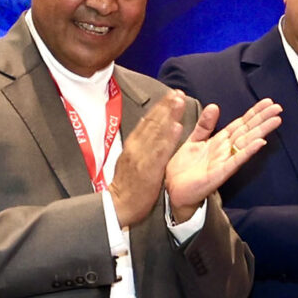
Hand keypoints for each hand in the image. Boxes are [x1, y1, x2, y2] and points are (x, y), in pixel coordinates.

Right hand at [108, 92, 189, 227]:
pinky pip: (160, 152)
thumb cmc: (126, 185)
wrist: (118, 205)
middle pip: (152, 123)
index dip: (159, 108)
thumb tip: (146, 126)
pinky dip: (168, 138)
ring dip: (169, 115)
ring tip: (179, 102)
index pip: (147, 122)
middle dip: (166, 106)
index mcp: (133, 145)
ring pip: (157, 132)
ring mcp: (142, 158)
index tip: (170, 95)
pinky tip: (177, 127)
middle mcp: (136, 148)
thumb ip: (138, 143)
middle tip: (178, 92)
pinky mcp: (149, 170)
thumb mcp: (128, 159)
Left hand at [164, 96, 281, 222]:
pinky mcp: (220, 173)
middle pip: (248, 131)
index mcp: (220, 141)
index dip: (254, 112)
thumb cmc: (184, 168)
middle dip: (263, 119)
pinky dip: (248, 151)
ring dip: (261, 131)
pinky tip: (260, 143)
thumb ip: (205, 125)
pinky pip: (236, 160)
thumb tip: (214, 105)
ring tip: (276, 120)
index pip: (241, 123)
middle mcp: (226, 150)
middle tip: (278, 107)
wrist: (173, 191)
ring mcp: (225, 162)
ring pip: (246, 143)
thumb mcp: (193, 141)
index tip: (268, 101)